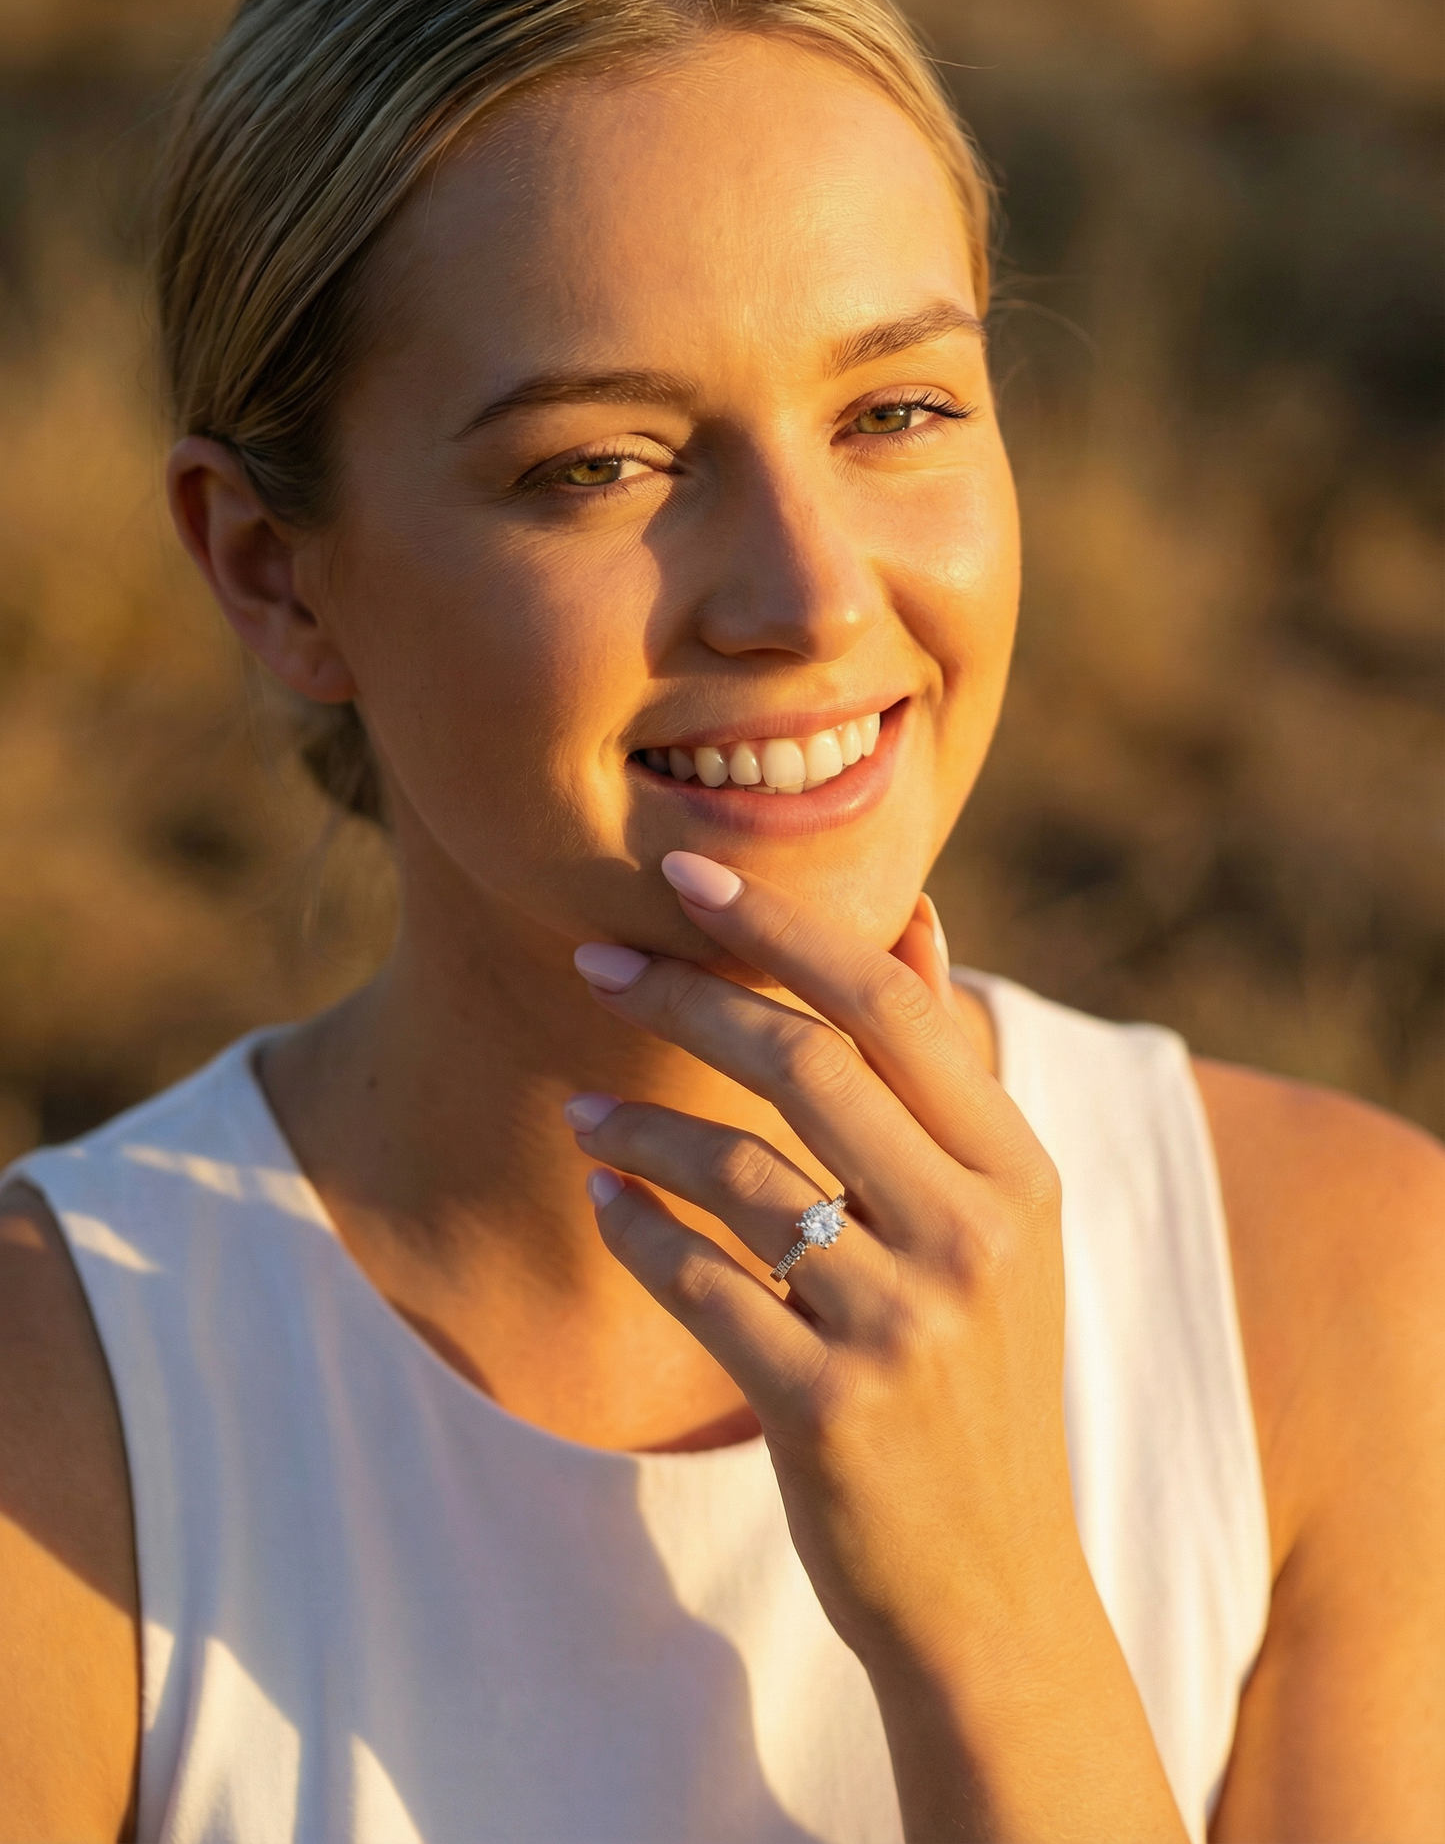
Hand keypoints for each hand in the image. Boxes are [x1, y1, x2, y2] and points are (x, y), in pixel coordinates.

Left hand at [569, 853, 1185, 1841]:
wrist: (993, 1591)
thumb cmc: (978, 1380)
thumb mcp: (1001, 1224)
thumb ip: (950, 1073)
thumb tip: (917, 919)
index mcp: (1019, 1172)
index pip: (893, 1006)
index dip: (783, 925)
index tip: (683, 872)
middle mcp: (975, 1235)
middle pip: (808, 1064)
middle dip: (688, 996)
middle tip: (596, 958)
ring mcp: (905, 1324)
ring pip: (738, 1172)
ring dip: (640, 1124)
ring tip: (580, 1111)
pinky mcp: (830, 1408)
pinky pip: (699, 1285)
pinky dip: (637, 1230)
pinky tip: (602, 1200)